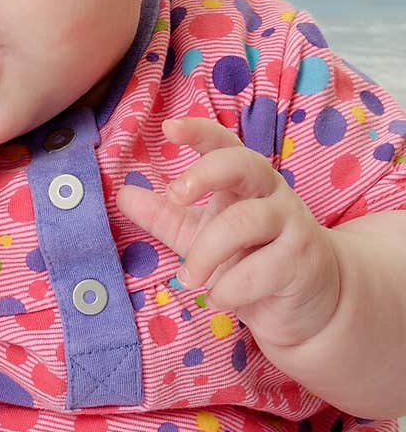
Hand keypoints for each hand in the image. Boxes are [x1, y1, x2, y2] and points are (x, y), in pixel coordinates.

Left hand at [115, 118, 341, 351]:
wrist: (310, 303)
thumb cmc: (252, 259)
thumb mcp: (201, 234)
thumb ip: (165, 215)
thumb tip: (121, 194)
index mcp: (245, 181)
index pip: (224, 144)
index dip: (199, 132)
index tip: (168, 128)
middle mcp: (271, 193)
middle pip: (243, 163)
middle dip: (205, 174)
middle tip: (175, 197)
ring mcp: (291, 225)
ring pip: (244, 222)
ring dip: (206, 253)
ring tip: (189, 279)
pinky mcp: (303, 261)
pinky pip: (262, 269)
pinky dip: (231, 288)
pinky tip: (219, 298)